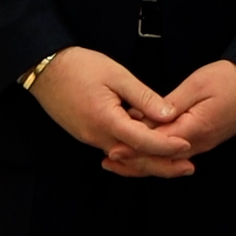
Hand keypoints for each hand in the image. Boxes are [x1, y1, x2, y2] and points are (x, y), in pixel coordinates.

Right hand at [27, 47, 196, 176]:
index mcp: (106, 121)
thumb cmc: (79, 67)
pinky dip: (134, 151)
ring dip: (150, 160)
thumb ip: (144, 97)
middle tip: (188, 167)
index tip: (187, 147)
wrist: (46, 69)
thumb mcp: (117, 75)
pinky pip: (115, 148)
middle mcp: (97, 136)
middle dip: (163, 165)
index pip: (142, 141)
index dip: (167, 146)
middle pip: (135, 159)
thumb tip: (168, 114)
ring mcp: (90, 138)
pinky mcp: (88, 134)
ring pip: (126, 157)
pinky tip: (148, 147)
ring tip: (175, 160)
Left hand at [105, 59, 235, 168]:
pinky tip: (147, 145)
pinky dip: (159, 151)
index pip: (157, 145)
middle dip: (135, 159)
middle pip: (161, 158)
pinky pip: (178, 151)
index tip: (113, 147)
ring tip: (122, 157)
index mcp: (195, 129)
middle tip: (110, 157)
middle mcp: (199, 142)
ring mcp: (204, 143)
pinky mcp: (206, 138)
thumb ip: (172, 103)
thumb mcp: (198, 84)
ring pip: (169, 158)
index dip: (133, 147)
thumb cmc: (232, 79)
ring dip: (145, 158)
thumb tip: (149, 118)